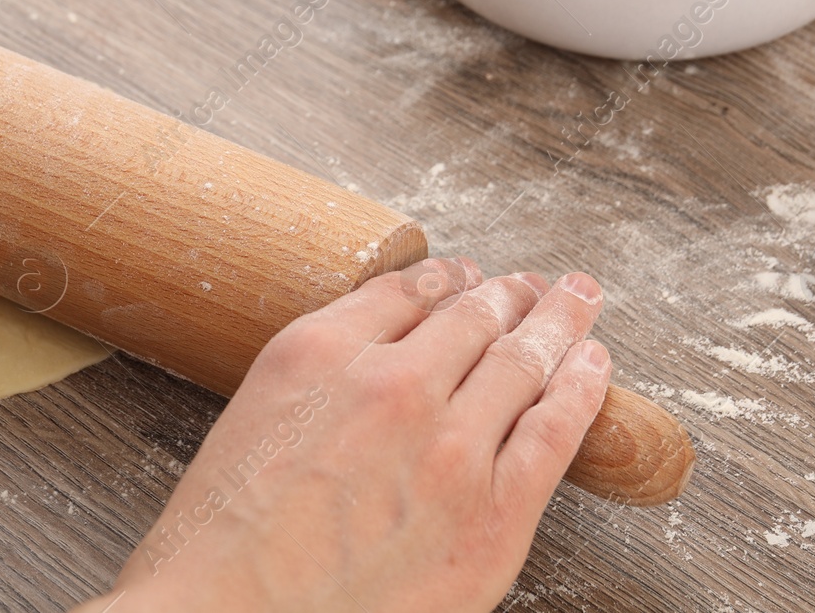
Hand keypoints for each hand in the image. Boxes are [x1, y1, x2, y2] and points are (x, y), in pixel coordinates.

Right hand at [76, 260, 609, 612]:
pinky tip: (594, 362)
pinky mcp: (492, 515)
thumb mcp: (249, 415)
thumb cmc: (220, 539)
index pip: (406, 291)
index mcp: (318, 353)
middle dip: (509, 293)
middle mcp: (391, 385)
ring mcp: (449, 448)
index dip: (447, 279)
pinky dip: (580, 387)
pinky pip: (554, 432)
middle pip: (473, 315)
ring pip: (522, 360)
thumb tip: (377, 344)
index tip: (464, 276)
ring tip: (575, 301)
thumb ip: (317, 370)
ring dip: (554, 321)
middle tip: (535, 283)